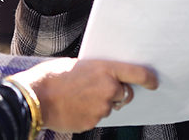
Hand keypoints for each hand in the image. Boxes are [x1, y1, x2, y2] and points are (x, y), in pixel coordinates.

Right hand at [8, 57, 157, 131]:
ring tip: (78, 98)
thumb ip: (98, 72)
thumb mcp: (79, 64)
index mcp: (106, 69)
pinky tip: (74, 108)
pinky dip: (89, 114)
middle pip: (125, 94)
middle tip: (97, 90)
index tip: (153, 83)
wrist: (35, 97)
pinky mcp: (93, 122)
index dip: (149, 79)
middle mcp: (108, 88)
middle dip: (116, 93)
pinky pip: (97, 118)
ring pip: (109, 107)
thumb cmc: (52, 76)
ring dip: (99, 104)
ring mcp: (101, 108)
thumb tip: (105, 78)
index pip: (138, 74)